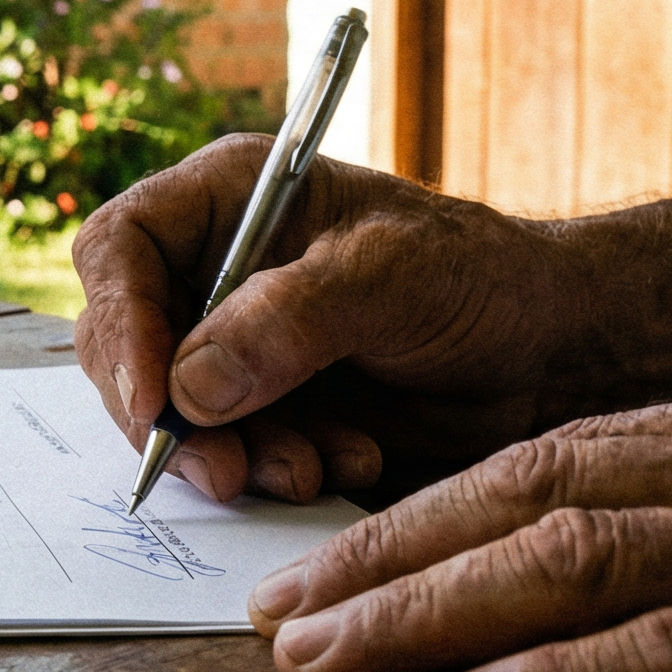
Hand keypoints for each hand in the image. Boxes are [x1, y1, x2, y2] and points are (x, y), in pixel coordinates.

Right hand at [73, 135, 593, 501]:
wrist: (552, 355)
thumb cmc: (481, 279)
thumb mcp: (389, 277)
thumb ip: (286, 319)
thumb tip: (188, 386)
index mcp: (228, 199)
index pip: (120, 250)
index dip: (121, 323)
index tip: (155, 401)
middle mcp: (213, 268)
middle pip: (127, 344)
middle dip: (168, 417)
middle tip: (223, 471)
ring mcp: (233, 343)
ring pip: (169, 412)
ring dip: (228, 456)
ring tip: (311, 471)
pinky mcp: (262, 408)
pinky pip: (222, 451)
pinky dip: (268, 472)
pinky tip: (343, 465)